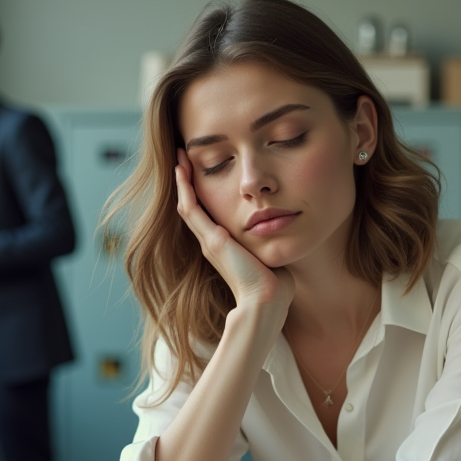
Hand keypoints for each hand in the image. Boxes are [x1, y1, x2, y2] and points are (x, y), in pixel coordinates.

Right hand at [174, 149, 293, 313]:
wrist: (266, 300)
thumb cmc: (274, 284)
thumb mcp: (268, 254)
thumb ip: (268, 241)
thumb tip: (281, 229)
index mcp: (223, 247)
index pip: (206, 214)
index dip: (201, 193)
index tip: (201, 172)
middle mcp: (211, 243)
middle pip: (193, 207)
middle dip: (188, 183)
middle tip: (184, 159)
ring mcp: (209, 242)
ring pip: (187, 205)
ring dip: (182, 182)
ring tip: (179, 159)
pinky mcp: (212, 241)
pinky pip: (191, 209)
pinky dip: (185, 189)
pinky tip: (181, 170)